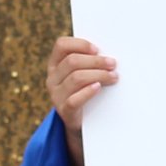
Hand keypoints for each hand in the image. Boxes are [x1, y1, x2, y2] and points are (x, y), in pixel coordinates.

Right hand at [46, 36, 116, 165]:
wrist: (81, 122)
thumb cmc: (85, 90)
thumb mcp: (82, 74)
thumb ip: (89, 62)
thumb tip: (108, 54)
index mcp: (55, 64)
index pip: (61, 45)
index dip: (80, 44)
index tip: (98, 49)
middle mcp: (52, 78)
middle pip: (72, 61)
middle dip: (95, 61)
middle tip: (113, 63)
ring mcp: (56, 95)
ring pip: (76, 78)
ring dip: (98, 75)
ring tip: (113, 77)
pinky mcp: (64, 111)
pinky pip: (74, 99)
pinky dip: (88, 92)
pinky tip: (98, 88)